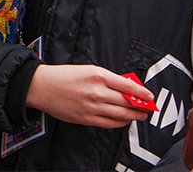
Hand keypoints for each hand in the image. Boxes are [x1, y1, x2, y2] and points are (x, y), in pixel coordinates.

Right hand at [25, 64, 153, 127]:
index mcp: (98, 75)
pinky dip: (120, 123)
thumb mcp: (88, 69)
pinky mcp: (86, 118)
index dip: (142, 92)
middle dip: (141, 106)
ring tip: (140, 115)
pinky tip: (124, 120)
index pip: (128, 86)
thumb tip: (125, 87)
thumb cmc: (63, 76)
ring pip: (120, 114)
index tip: (149, 96)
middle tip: (149, 107)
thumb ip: (107, 78)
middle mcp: (97, 91)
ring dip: (134, 115)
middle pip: (127, 101)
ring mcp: (92, 106)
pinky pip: (109, 123)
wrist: (43, 87)